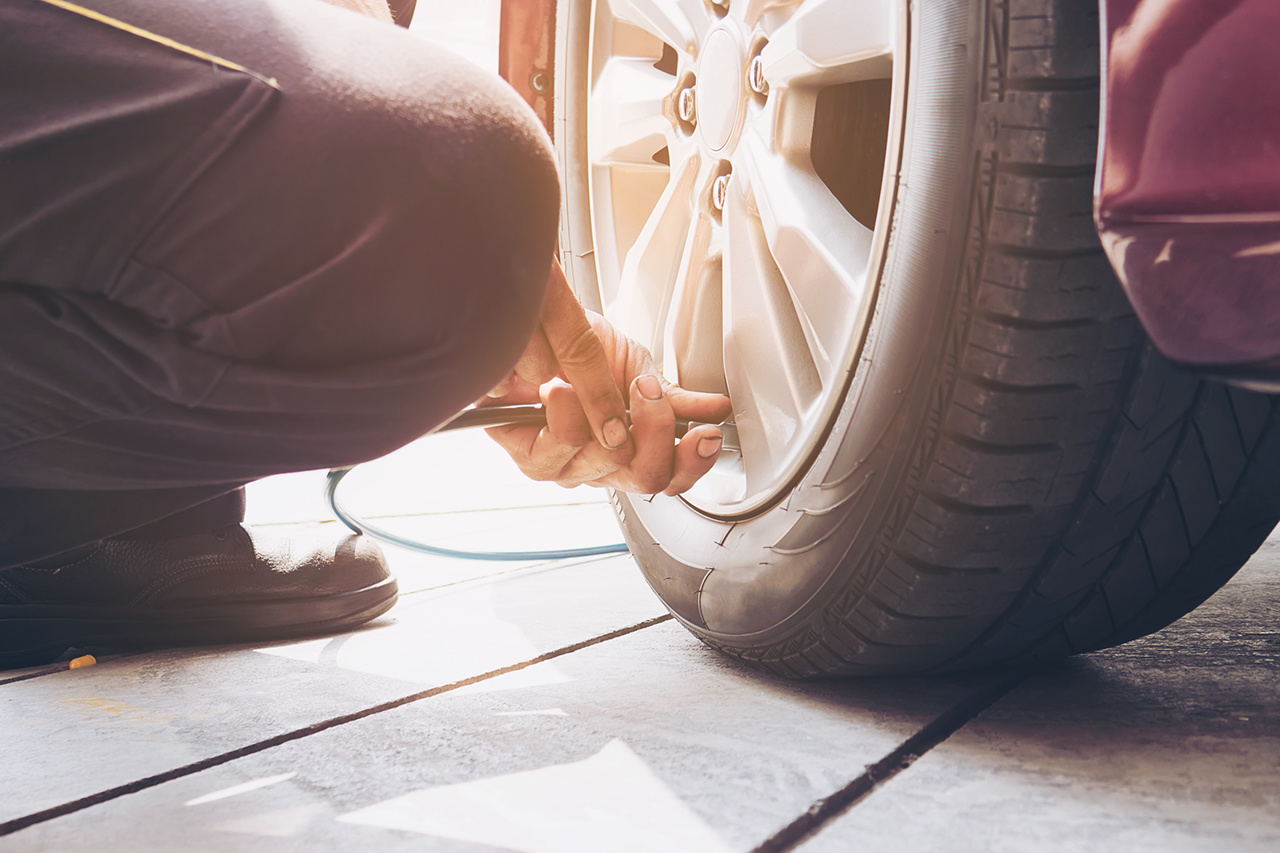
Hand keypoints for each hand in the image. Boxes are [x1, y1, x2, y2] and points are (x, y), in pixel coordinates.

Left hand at [483, 261, 731, 492]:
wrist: (528, 334)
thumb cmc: (573, 354)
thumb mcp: (635, 369)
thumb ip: (673, 397)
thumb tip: (716, 409)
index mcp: (631, 454)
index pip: (671, 478)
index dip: (694, 462)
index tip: (706, 432)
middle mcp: (600, 469)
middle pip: (646, 477)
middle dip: (657, 427)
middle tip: (648, 391)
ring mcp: (566, 468)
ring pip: (609, 460)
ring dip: (610, 410)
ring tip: (598, 377)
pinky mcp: (530, 457)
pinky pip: (561, 447)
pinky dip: (567, 412)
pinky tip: (562, 389)